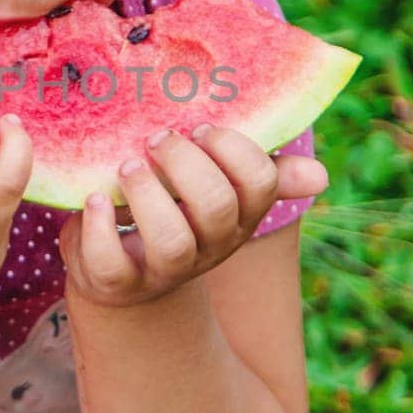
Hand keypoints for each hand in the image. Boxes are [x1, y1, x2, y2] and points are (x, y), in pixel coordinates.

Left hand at [57, 123, 329, 309]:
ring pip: (173, 241)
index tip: (200, 128)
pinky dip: (99, 227)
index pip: (258, 184)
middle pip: (217, 207)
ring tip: (127, 167)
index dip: (233, 150)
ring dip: (148, 195)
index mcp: (236, 215)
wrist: (118, 272)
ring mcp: (164, 270)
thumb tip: (320, 176)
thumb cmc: (166, 209)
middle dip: (186, 164)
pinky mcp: (118, 284)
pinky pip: (112, 264)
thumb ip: (258, 174)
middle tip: (156, 139)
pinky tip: (92, 199)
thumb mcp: (210, 189)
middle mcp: (208, 246)